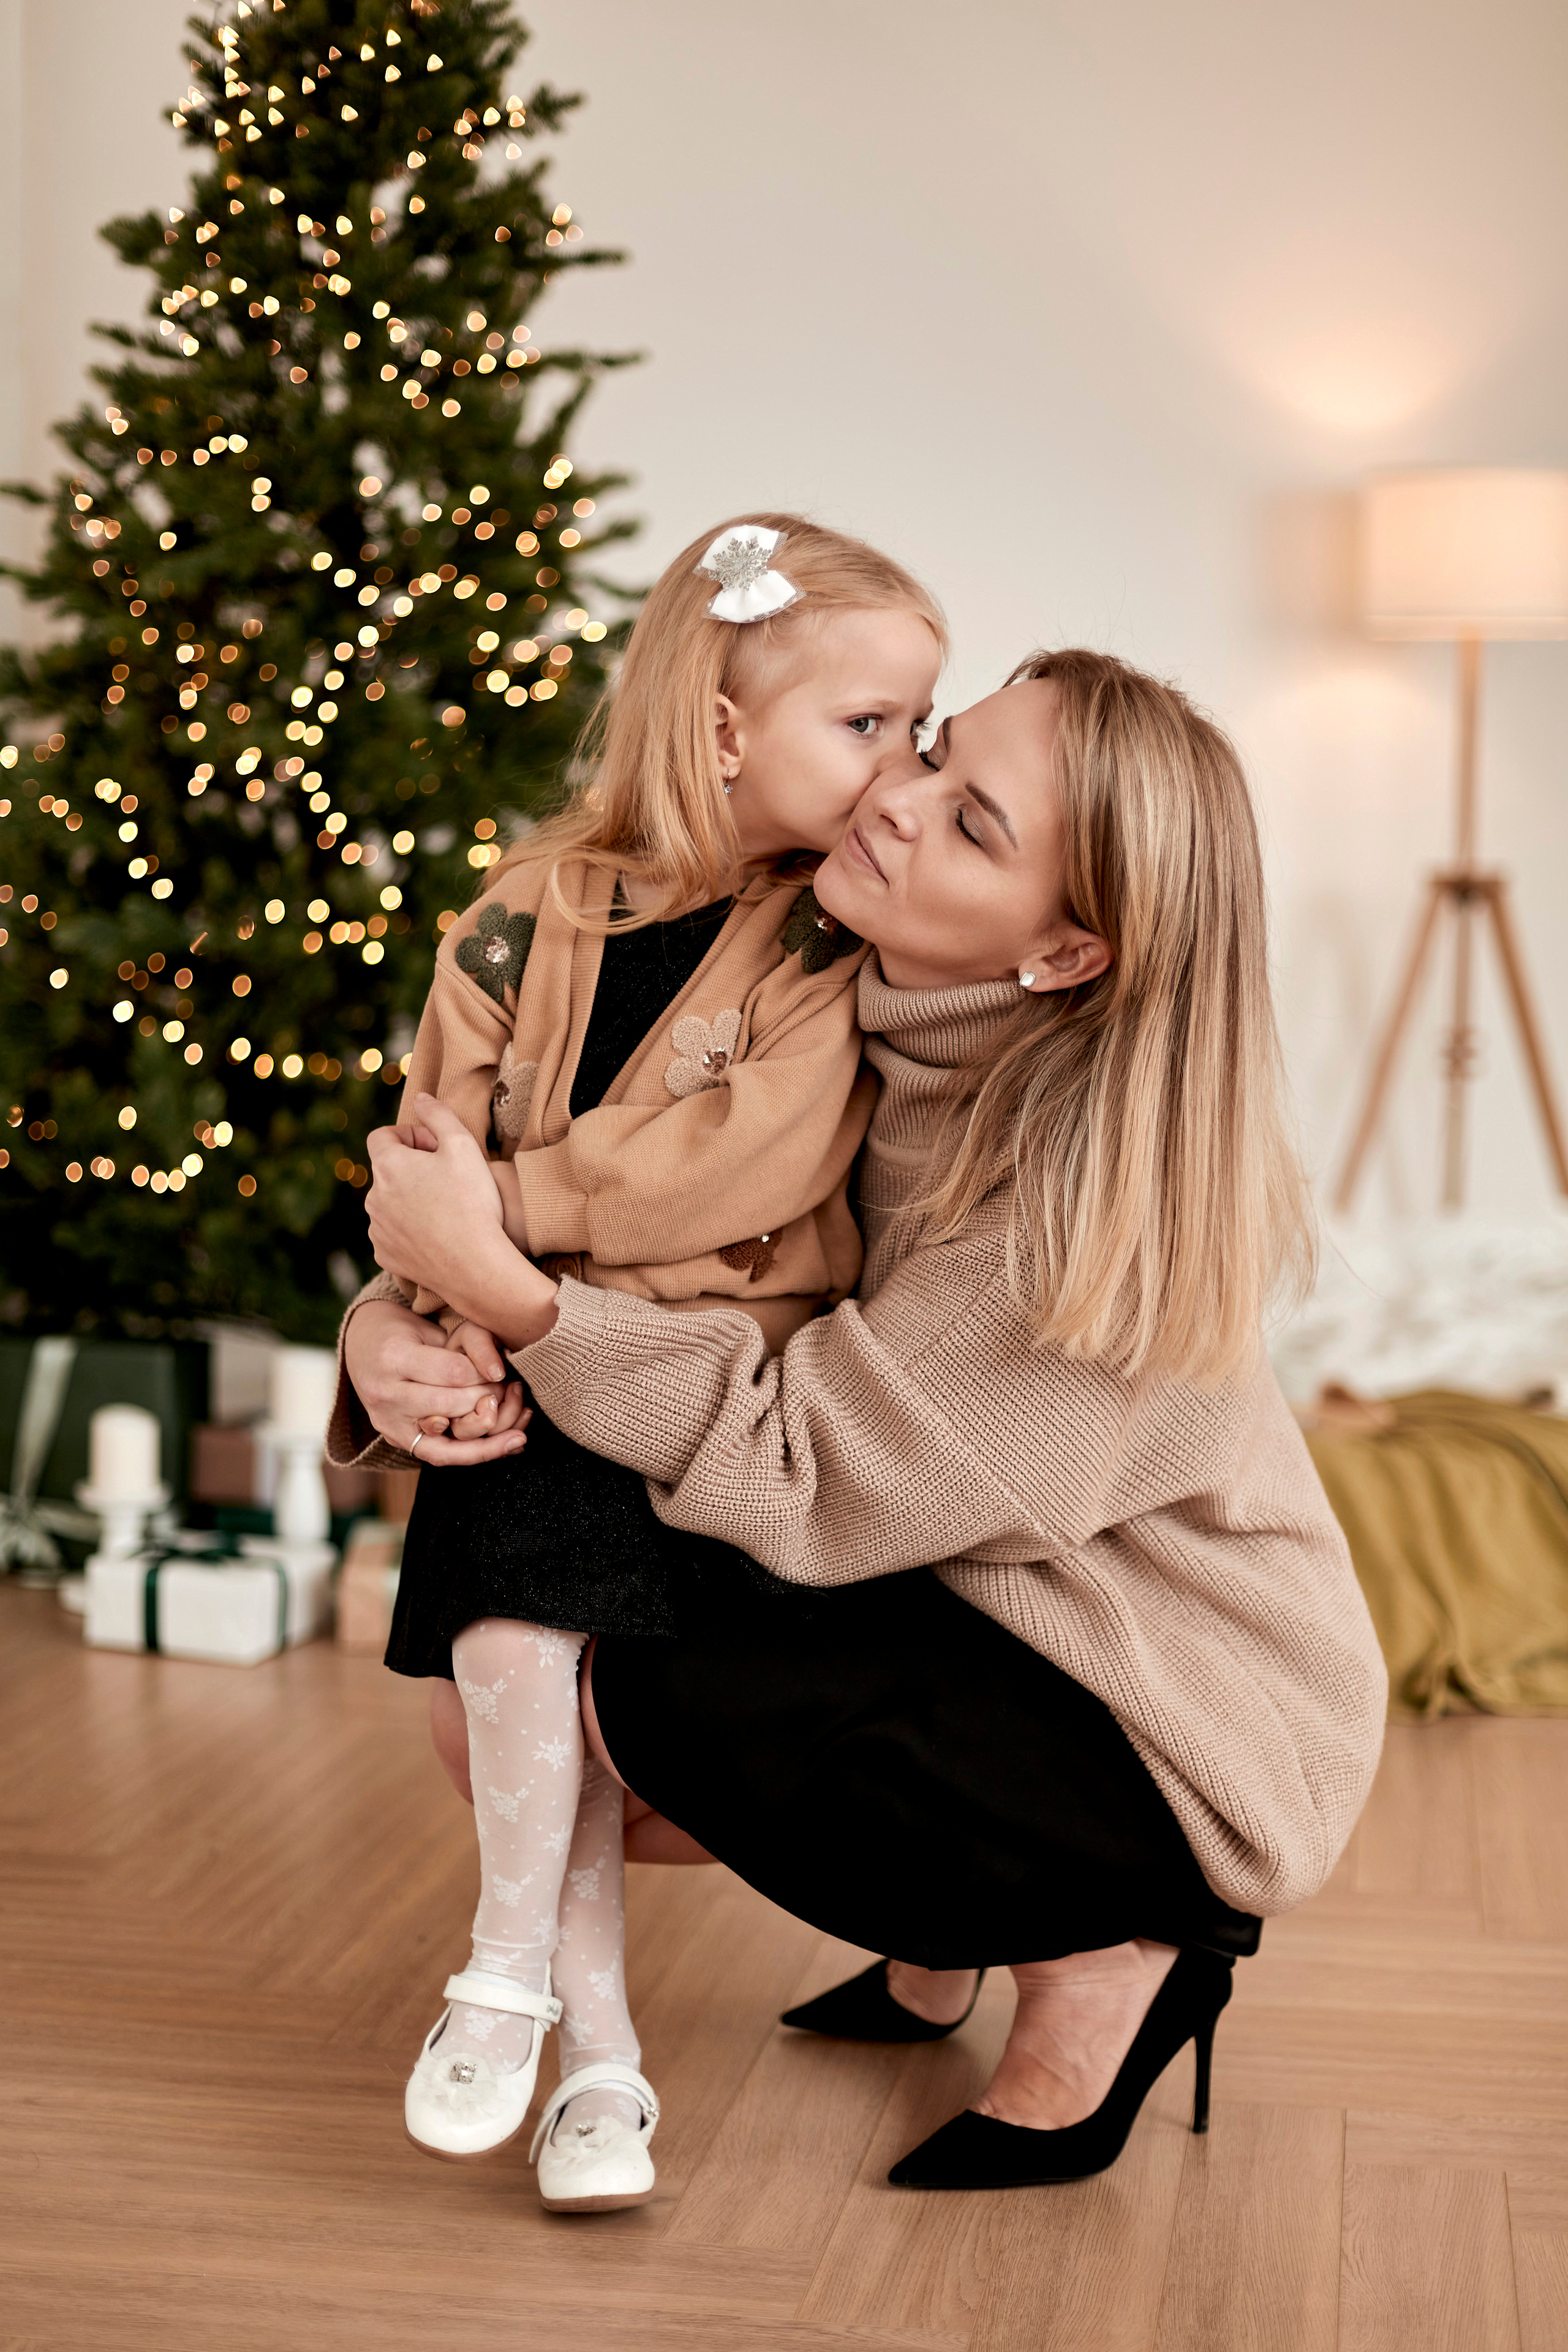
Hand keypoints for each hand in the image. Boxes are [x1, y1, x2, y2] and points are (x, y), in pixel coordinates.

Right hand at [344, 1299, 529, 1465]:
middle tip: (511, 1393)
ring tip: (519, 1438)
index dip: (486, 1374)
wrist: (360, 1345)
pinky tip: (501, 1450)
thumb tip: (498, 1373)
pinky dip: (469, 1456)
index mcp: (393, 1358)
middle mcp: (386, 1394)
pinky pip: (435, 1456)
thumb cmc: (400, 1331)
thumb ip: (460, 1348)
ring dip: (487, 1442)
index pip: (453, 1373)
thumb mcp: (427, 1327)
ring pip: (444, 1444)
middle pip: (451, 1406)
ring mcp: (387, 1422)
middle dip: (488, 1401)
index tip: (505, 1371)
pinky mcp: (392, 1438)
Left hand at [365, 1095, 503, 1295]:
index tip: (435, 1148)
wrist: (475, 1265)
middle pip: (387, 1170)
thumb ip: (438, 1115)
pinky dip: (410, 1229)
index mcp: (388, 1166)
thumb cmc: (472, 1201)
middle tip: (448, 1177)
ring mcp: (376, 1229)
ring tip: (445, 1207)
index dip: (409, 1135)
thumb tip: (420, 1098)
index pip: (382, 1136)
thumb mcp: (463, 1145)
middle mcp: (373, 1197)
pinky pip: (392, 1233)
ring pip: (389, 1202)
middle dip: (412, 1167)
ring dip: (410, 1198)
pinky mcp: (384, 1255)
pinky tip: (438, 1233)